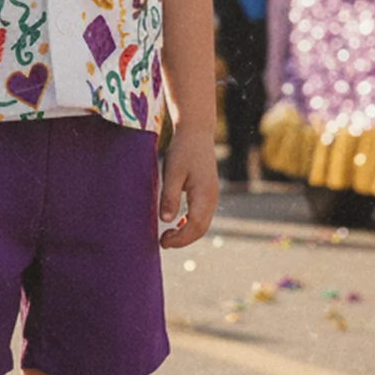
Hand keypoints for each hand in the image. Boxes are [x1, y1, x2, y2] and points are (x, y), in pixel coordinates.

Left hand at [157, 123, 218, 249]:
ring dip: (186, 233)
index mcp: (204, 194)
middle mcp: (212, 197)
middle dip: (183, 240)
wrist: (196, 132)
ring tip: (167, 235)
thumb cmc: (182, 150)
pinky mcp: (208, 191)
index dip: (179, 239)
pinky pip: (202, 214)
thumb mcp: (172, 172)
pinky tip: (177, 223)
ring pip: (203, 223)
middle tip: (163, 242)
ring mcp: (212, 195)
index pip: (195, 226)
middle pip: (201, 229)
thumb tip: (166, 221)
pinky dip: (190, 223)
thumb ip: (170, 196)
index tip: (162, 242)